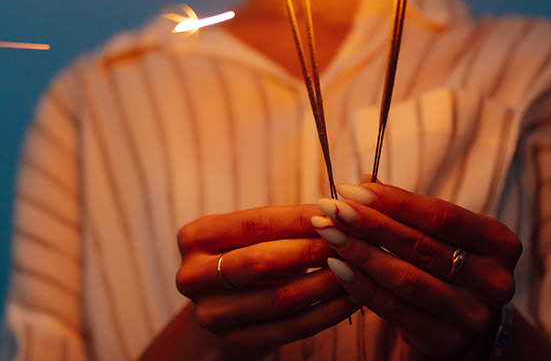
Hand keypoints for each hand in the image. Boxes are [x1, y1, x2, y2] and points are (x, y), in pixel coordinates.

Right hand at [173, 205, 357, 358]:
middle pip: (263, 262)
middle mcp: (193, 276)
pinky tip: (350, 298)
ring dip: (327, 283)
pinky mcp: (236, 342)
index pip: (255, 223)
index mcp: (195, 237)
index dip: (300, 219)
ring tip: (358, 269)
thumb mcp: (252, 234)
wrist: (226, 310)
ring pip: (280, 298)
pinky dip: (326, 312)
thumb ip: (287, 222)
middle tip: (352, 242)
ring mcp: (211, 314)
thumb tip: (342, 207)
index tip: (340, 212)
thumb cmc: (248, 256)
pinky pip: (291, 328)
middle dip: (313, 251)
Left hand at [313, 182, 520, 359]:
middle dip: (369, 224)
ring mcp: (472, 313)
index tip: (350, 189)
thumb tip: (363, 181)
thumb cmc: (449, 263)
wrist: (467, 322)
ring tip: (327, 233)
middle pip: (421, 245)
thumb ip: (408, 210)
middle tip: (330, 208)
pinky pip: (395, 309)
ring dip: (360, 253)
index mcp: (499, 242)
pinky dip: (362, 286)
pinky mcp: (445, 339)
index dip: (393, 201)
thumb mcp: (442, 234)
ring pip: (406, 278)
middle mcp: (494, 280)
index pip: (440, 215)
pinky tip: (337, 267)